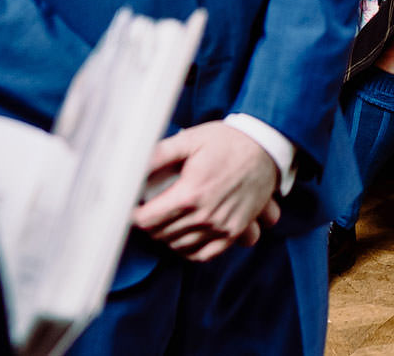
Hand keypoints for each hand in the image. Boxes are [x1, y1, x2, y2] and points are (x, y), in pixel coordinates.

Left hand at [132, 122, 282, 262]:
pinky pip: (205, 254)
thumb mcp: (189, 140)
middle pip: (161, 233)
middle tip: (142, 211)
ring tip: (160, 222)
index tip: (127, 208)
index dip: (131, 215)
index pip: (147, 219)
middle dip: (147, 224)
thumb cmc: (227, 141)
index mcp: (190, 193)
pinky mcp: (234, 231)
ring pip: (179, 246)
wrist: (266, 147)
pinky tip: (181, 240)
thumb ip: (158, 155)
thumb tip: (130, 168)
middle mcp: (205, 215)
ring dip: (165, 237)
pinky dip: (188, 251)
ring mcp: (221, 227)